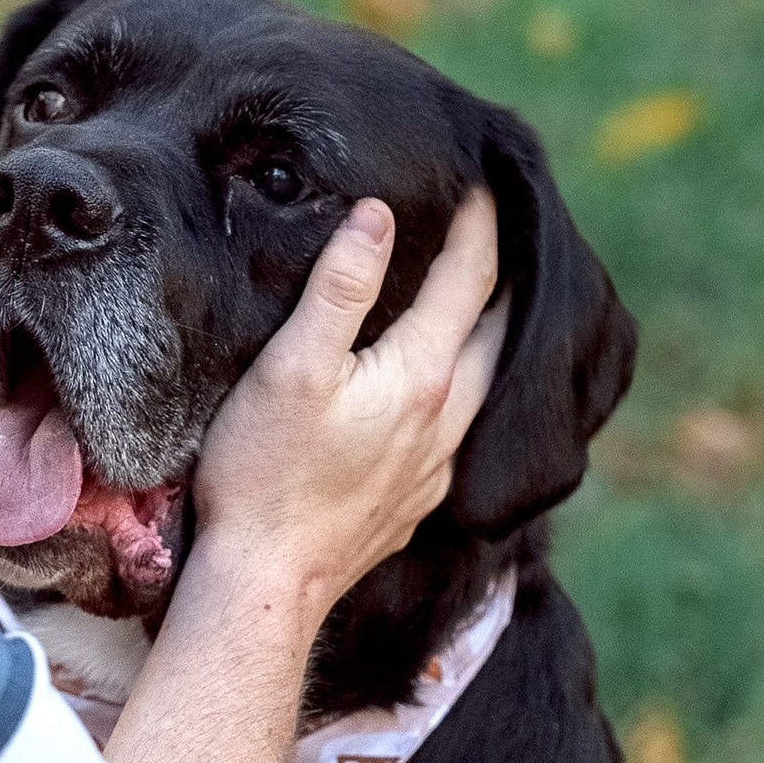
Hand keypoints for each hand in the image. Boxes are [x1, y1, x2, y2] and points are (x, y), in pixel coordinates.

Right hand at [193, 186, 504, 617]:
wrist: (264, 585)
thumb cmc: (264, 474)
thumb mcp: (291, 367)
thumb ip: (339, 289)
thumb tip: (378, 216)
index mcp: (424, 376)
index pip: (471, 279)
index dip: (478, 222)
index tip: (479, 178)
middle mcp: (448, 421)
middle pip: (497, 328)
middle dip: (498, 274)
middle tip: (492, 230)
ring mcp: (437, 467)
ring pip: (484, 382)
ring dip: (486, 333)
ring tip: (477, 298)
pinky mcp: (417, 500)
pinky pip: (459, 428)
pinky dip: (462, 386)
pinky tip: (439, 387)